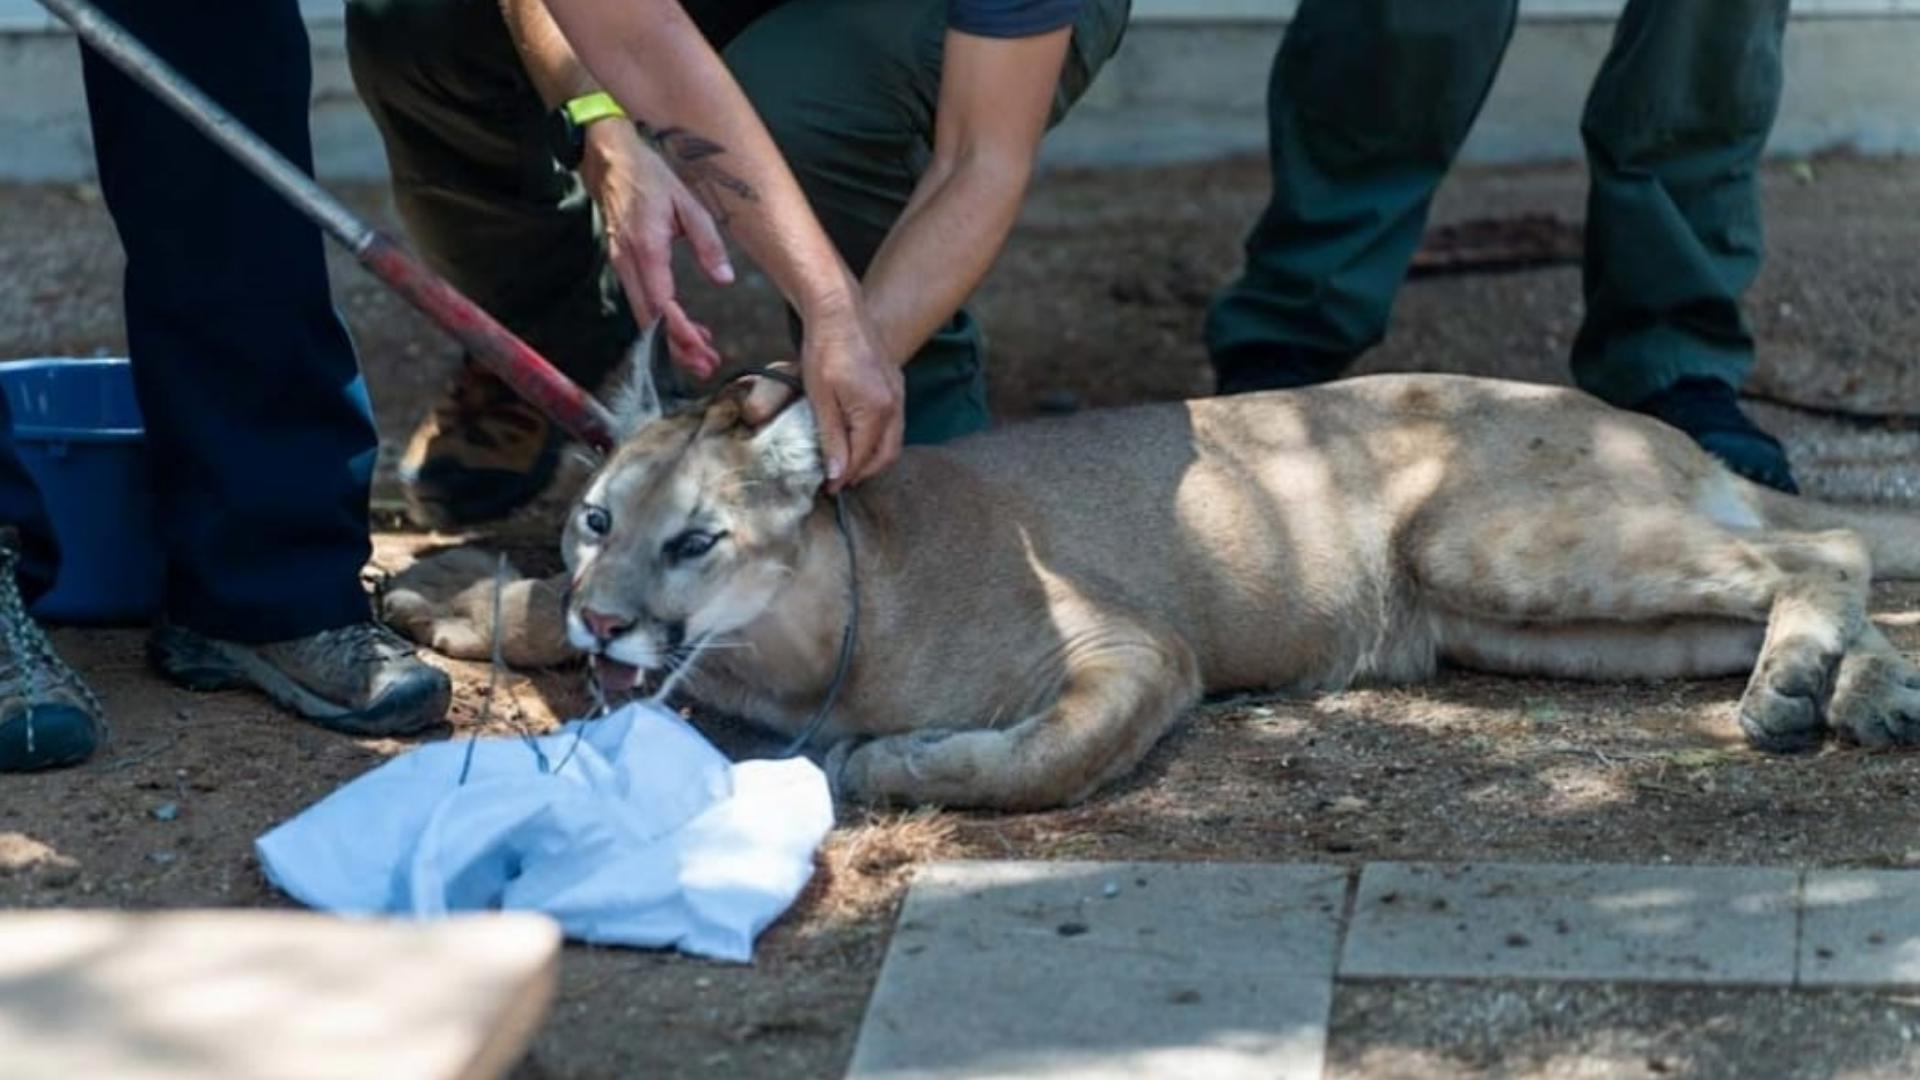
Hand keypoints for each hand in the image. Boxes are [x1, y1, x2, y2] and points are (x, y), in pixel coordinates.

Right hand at [580, 121, 730, 377]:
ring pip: (645, 314)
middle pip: (651, 319)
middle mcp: (628, 262)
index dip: (681, 333)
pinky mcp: (621, 264)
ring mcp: (620, 265)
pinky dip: (662, 320)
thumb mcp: (689, 205)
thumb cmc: (651, 177)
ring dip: (671, 339)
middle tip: (706, 367)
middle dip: (678, 348)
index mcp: (646, 249)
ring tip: (701, 356)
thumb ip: (708, 244)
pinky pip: (641, 301)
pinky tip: (685, 328)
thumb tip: (725, 281)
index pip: (663, 304)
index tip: (702, 351)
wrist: (611, 159)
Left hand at [743, 300, 902, 490]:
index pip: (863, 458)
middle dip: (864, 473)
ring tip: (848, 465)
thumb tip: (837, 475)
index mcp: (876, 410)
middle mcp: (895, 405)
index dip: (845, 476)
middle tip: (839, 482)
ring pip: (893, 441)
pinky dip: (879, 439)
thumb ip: (831, 439)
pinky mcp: (896, 385)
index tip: (828, 488)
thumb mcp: (820, 398)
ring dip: (873, 458)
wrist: (839, 311)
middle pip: (886, 455)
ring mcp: (899, 394)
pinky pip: (894, 424)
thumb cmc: (825, 350)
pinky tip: (859, 439)